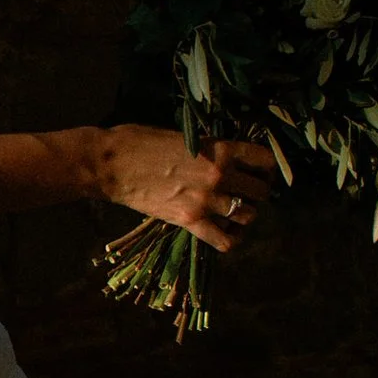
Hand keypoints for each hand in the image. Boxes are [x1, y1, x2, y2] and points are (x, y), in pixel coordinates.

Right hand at [94, 124, 275, 250]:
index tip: (260, 172)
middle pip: (261, 191)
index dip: (267, 168)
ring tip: (236, 213)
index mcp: (220, 149)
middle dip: (258, 193)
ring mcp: (206, 200)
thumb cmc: (141, 142)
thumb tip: (225, 158)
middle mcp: (220, 175)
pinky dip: (231, 239)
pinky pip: (224, 240)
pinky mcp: (189, 220)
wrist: (111, 164)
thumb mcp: (184, 136)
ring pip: (248, 215)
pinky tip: (227, 234)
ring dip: (246, 215)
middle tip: (247, 194)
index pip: (264, 160)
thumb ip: (209, 149)